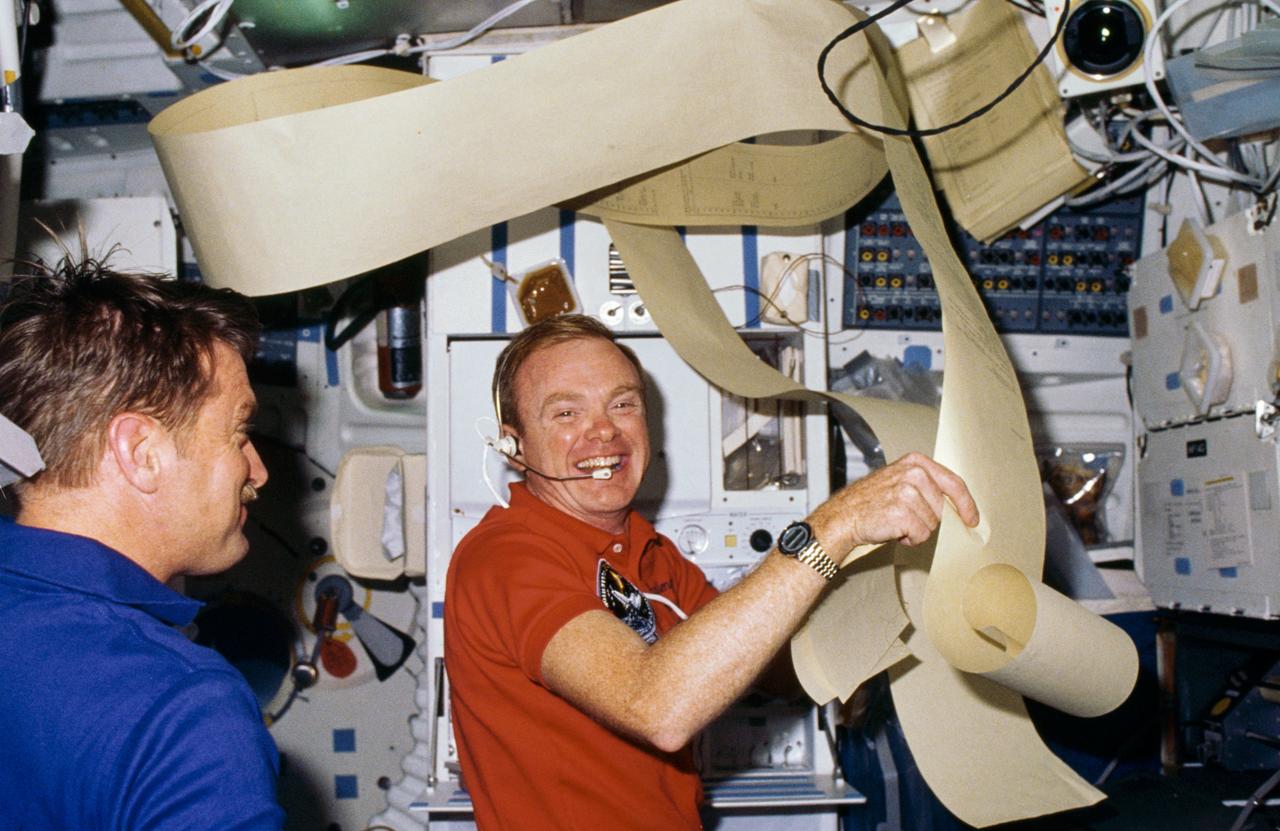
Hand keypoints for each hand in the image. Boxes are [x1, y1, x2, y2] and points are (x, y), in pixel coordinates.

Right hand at [810, 452, 978, 553]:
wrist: (843, 516)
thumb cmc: (871, 502)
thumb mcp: (900, 481)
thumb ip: (926, 486)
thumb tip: (955, 506)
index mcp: (916, 462)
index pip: (953, 483)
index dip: (966, 504)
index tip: (972, 518)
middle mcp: (913, 473)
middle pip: (942, 508)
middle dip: (928, 519)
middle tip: (905, 517)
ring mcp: (907, 492)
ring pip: (933, 524)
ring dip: (916, 530)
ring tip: (896, 523)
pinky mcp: (902, 512)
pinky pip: (921, 535)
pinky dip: (909, 539)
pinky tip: (893, 531)